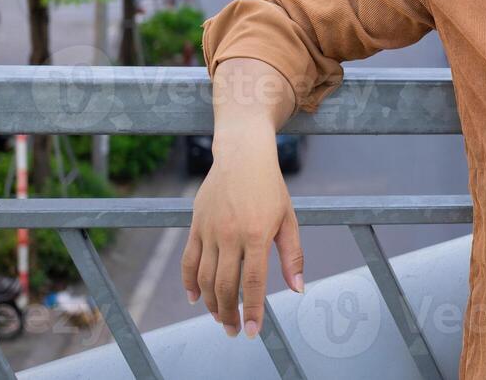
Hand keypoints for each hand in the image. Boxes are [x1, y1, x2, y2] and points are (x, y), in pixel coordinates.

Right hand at [181, 121, 304, 337]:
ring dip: (210, 303)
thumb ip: (292, 255)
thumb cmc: (270, 187)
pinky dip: (189, 283)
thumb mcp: (288, 218)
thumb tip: (297, 289)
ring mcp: (210, 231)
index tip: (252, 331)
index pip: (252, 282)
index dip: (252, 310)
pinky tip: (196, 298)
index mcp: (257, 234)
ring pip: (203, 278)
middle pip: (224, 285)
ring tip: (220, 317)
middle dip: (229, 314)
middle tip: (234, 330)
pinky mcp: (195, 226)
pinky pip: (188, 261)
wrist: (242, 154)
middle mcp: (230, 235)